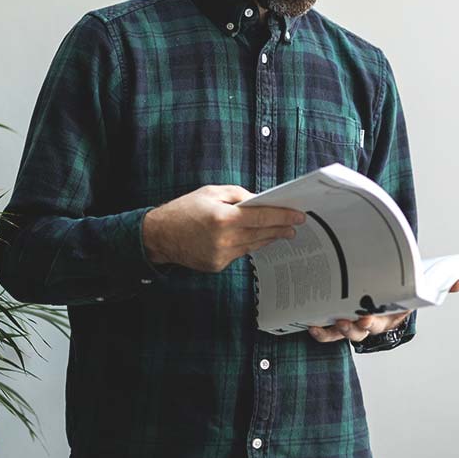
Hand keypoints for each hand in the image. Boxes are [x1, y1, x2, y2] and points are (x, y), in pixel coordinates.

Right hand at [142, 185, 304, 272]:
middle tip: (295, 225)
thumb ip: (237, 195)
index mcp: (224, 217)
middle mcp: (225, 239)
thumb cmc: (184, 209)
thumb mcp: (210, 192)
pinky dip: (248, 245)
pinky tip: (255, 240)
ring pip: (253, 246)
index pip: (262, 217)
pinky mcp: (217, 265)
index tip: (299, 216)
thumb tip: (259, 202)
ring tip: (280, 232)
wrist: (160, 235)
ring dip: (268, 238)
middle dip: (281, 228)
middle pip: (262, 234)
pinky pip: (240, 254)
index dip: (283, 216)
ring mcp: (221, 255)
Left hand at [308, 279, 458, 342]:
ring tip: (326, 324)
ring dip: (334, 331)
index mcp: (387, 315)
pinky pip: (327, 329)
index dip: (371, 323)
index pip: (379, 323)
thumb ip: (436, 283)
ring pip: (342, 333)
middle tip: (345, 322)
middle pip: (360, 331)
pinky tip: (311, 325)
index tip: (364, 319)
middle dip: (353, 329)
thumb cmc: (395, 285)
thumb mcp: (415, 283)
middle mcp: (369, 322)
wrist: (381, 284)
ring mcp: (352, 321)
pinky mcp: (336, 317)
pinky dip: (320, 330)